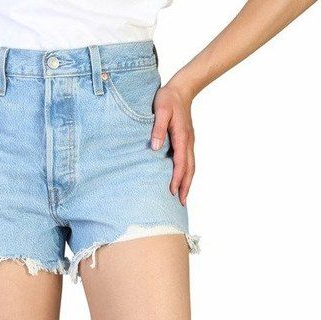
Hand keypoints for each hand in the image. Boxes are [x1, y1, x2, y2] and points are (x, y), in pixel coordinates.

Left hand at [151, 79, 194, 204]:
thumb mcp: (160, 110)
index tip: (173, 191)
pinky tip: (182, 180)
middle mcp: (188, 142)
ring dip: (188, 182)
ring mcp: (189, 142)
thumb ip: (157, 128)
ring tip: (183, 197)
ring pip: (191, 166)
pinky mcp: (187, 141)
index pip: (181, 162)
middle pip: (189, 168)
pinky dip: (187, 173)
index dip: (177, 178)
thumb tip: (155, 148)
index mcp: (182, 136)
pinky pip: (189, 161)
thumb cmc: (168, 98)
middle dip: (186, 186)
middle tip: (182, 203)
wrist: (181, 89)